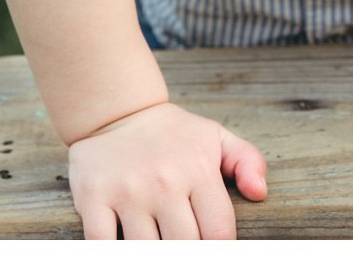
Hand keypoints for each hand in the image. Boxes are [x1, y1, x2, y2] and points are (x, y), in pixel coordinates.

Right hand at [65, 100, 268, 238]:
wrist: (116, 112)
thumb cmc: (171, 134)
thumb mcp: (215, 137)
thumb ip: (247, 161)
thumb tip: (259, 193)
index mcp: (198, 170)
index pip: (218, 233)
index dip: (219, 248)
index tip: (210, 246)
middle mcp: (164, 182)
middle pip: (184, 247)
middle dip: (187, 253)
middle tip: (183, 243)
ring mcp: (127, 192)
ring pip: (146, 251)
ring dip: (152, 252)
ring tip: (158, 242)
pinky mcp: (93, 198)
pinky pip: (102, 244)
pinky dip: (113, 250)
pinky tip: (126, 244)